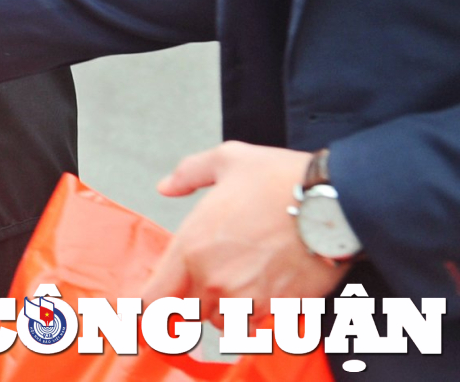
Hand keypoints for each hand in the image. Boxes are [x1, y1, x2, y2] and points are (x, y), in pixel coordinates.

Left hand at [141, 143, 349, 303]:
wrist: (334, 203)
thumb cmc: (281, 179)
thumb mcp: (226, 159)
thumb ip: (189, 173)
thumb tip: (166, 187)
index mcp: (191, 246)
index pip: (154, 299)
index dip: (152, 308)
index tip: (158, 307)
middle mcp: (214, 279)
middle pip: (191, 311)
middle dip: (197, 299)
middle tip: (216, 277)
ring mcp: (248, 299)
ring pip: (225, 322)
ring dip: (228, 310)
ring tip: (244, 281)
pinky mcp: (281, 309)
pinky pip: (258, 326)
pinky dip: (258, 316)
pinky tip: (269, 291)